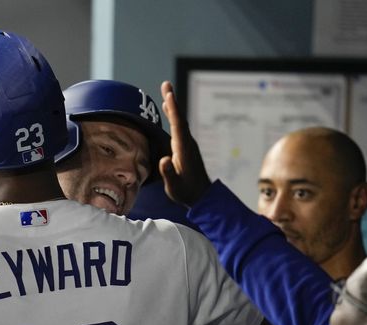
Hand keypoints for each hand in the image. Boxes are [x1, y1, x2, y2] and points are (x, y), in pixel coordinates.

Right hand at [158, 80, 211, 206]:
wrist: (202, 197)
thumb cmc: (186, 192)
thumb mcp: (174, 187)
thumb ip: (169, 173)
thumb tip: (164, 160)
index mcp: (183, 150)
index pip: (177, 126)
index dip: (173, 110)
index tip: (168, 94)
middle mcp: (187, 143)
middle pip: (179, 118)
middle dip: (172, 101)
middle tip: (166, 84)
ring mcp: (187, 145)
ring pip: (179, 121)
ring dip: (173, 106)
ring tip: (166, 92)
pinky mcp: (186, 147)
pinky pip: (179, 127)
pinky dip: (174, 116)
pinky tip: (170, 112)